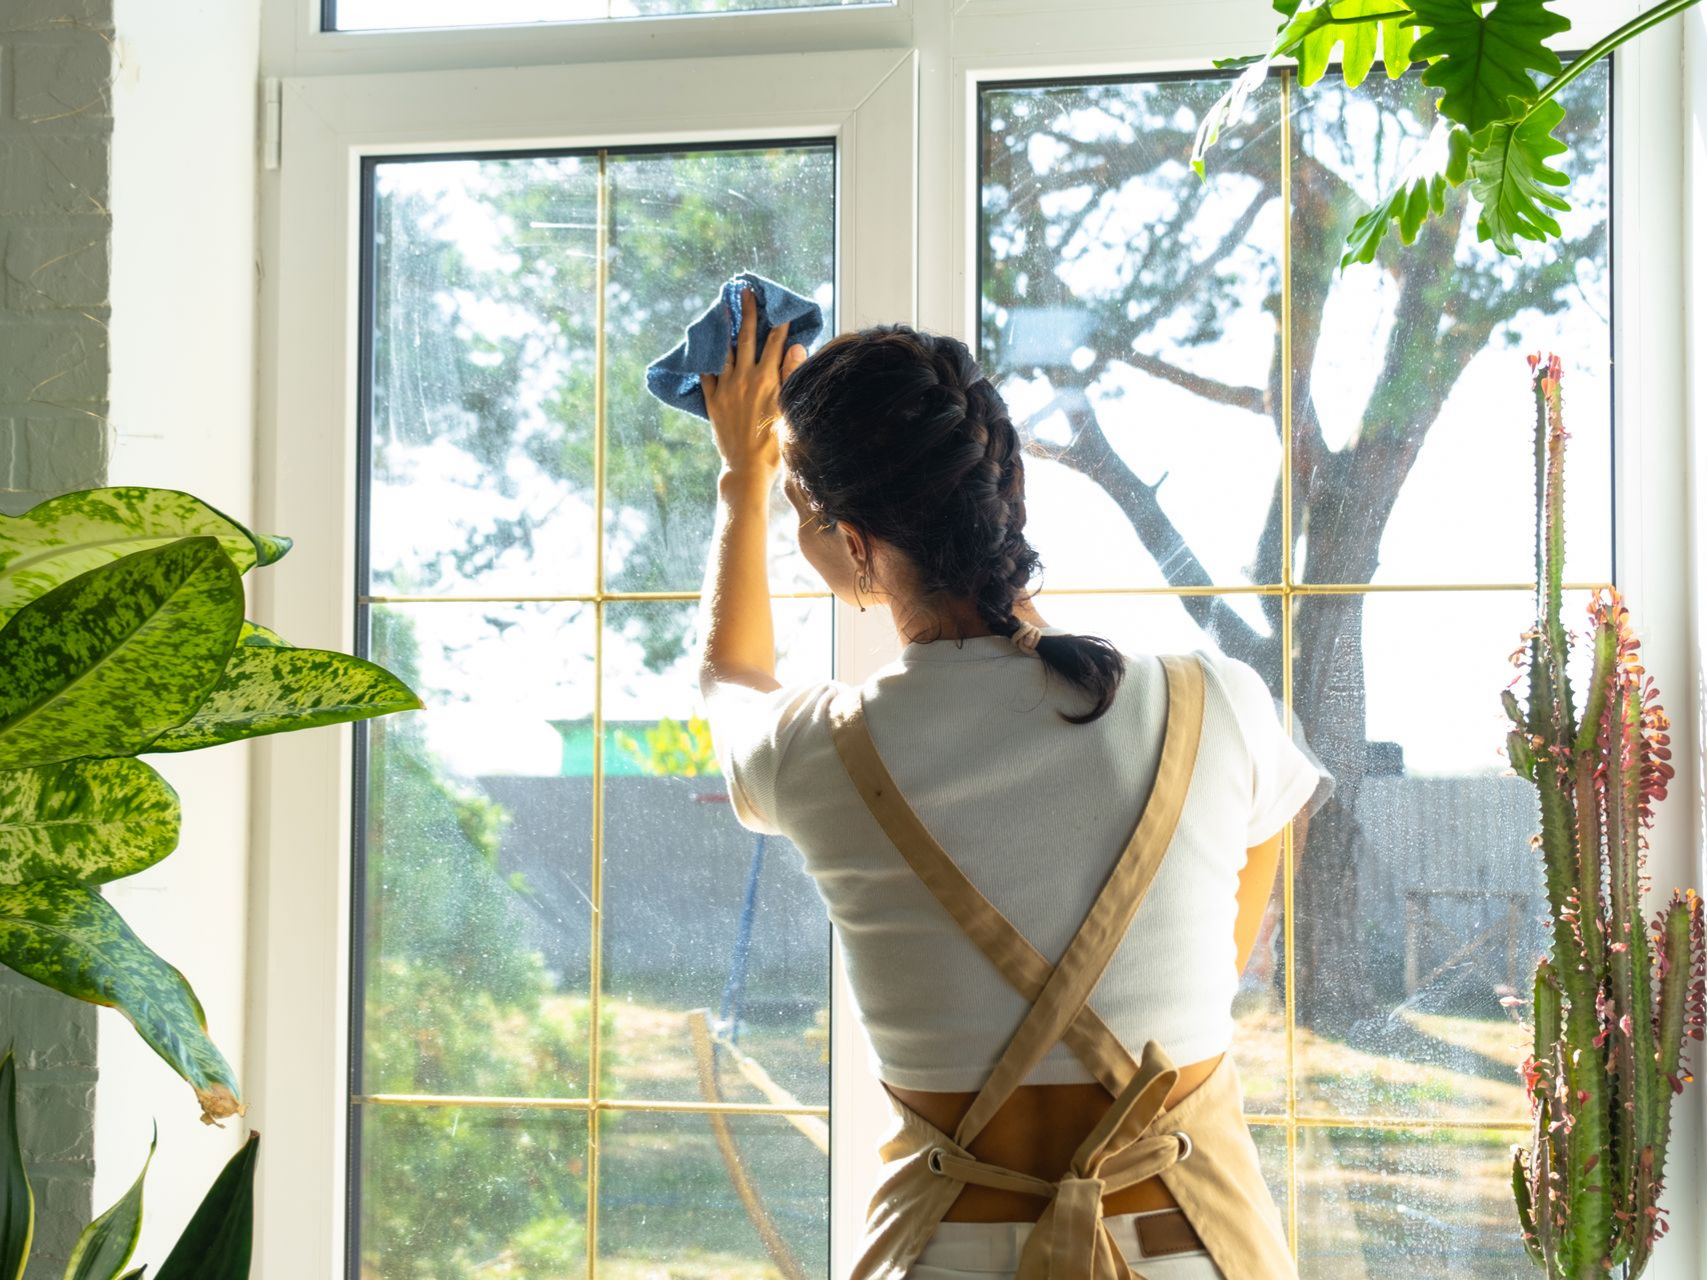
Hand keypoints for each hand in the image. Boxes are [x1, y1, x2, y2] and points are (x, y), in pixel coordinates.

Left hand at [700, 288, 808, 487]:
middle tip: (745, 292)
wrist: (748, 468)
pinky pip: (707, 373)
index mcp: (767, 380)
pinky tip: (706, 348)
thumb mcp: (790, 409)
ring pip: (724, 351)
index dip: (779, 325)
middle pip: (746, 338)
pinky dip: (707, 358)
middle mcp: (744, 379)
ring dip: (724, 329)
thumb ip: (791, 375)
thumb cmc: (775, 443)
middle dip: (747, 313)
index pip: (774, 343)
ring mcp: (726, 389)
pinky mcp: (713, 401)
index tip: (780, 309)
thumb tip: (796, 347)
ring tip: (723, 311)